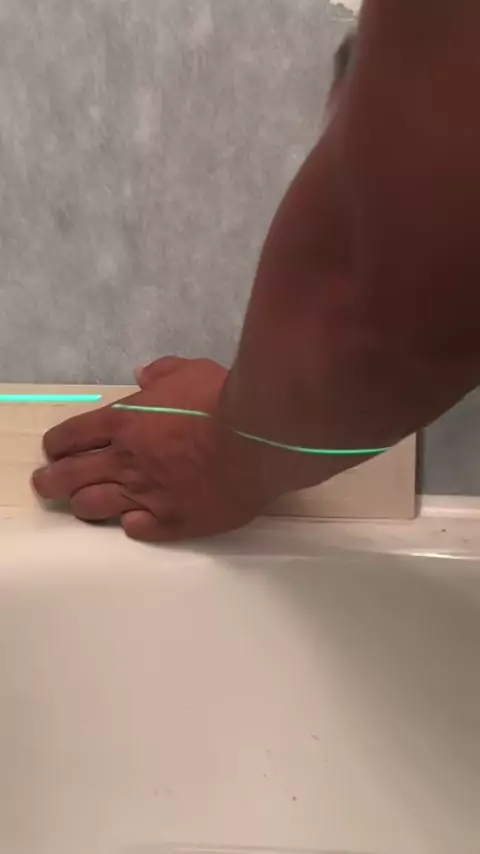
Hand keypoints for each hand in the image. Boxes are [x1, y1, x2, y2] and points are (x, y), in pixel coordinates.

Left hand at [32, 358, 261, 541]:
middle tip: (47, 483)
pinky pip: (135, 529)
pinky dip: (131, 522)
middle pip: (67, 477)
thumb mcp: (191, 370)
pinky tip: (136, 517)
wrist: (257, 439)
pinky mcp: (172, 522)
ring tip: (83, 503)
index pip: (69, 437)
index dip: (56, 445)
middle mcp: (125, 461)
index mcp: (123, 421)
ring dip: (82, 503)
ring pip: (91, 507)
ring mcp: (146, 495)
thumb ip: (163, 373)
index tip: (56, 450)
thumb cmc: (223, 399)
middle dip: (50, 480)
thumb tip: (144, 375)